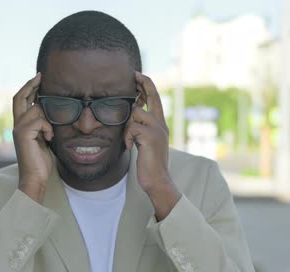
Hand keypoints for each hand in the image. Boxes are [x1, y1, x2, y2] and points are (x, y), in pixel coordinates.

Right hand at [12, 73, 53, 202]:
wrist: (34, 178)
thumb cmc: (41, 162)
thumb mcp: (44, 139)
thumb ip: (43, 125)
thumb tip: (52, 112)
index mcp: (21, 125)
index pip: (21, 100)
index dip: (28, 88)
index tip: (38, 78)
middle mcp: (16, 125)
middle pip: (19, 97)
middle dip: (30, 85)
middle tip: (40, 76)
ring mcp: (18, 128)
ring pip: (36, 109)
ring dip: (48, 119)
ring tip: (50, 134)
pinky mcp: (23, 133)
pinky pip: (40, 120)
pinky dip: (48, 128)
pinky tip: (48, 139)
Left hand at [125, 72, 180, 219]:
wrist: (157, 180)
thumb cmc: (148, 163)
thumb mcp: (145, 142)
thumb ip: (141, 128)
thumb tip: (131, 115)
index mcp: (161, 124)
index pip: (155, 98)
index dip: (147, 85)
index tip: (138, 76)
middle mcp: (162, 124)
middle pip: (151, 97)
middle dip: (143, 84)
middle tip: (134, 75)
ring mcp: (158, 129)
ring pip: (135, 114)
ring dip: (127, 127)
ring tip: (130, 141)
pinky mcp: (150, 137)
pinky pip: (132, 128)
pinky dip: (128, 137)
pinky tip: (131, 147)